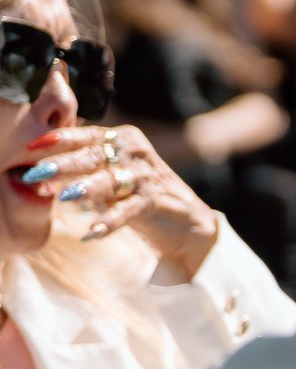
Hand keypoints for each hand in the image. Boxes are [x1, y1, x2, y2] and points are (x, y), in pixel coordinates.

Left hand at [22, 125, 219, 279]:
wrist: (186, 219)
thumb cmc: (139, 193)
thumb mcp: (112, 172)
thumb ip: (85, 165)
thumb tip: (42, 169)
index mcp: (123, 139)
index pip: (88, 135)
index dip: (62, 139)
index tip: (35, 146)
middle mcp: (136, 152)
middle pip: (95, 155)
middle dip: (64, 163)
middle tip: (39, 171)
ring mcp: (147, 176)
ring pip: (112, 179)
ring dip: (89, 187)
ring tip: (67, 196)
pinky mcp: (156, 201)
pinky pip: (129, 210)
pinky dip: (110, 221)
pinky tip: (91, 233)